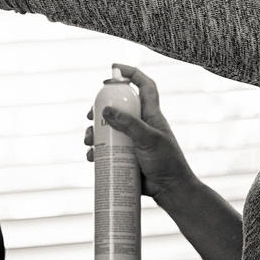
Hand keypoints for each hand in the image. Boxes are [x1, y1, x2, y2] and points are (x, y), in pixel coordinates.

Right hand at [85, 64, 195, 204]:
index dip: (132, 73)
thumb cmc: (166, 163)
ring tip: (89, 140)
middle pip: (118, 107)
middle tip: (90, 116)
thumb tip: (106, 110)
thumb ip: (129, 124)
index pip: (144, 86)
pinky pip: (107, 149)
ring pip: (108, 129)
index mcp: (151, 115)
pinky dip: (96, 151)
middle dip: (101, 109)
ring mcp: (132, 140)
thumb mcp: (148, 139)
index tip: (114, 68)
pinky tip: (91, 157)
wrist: (170, 191)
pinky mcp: (125, 156)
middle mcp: (140, 125)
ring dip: (95, 133)